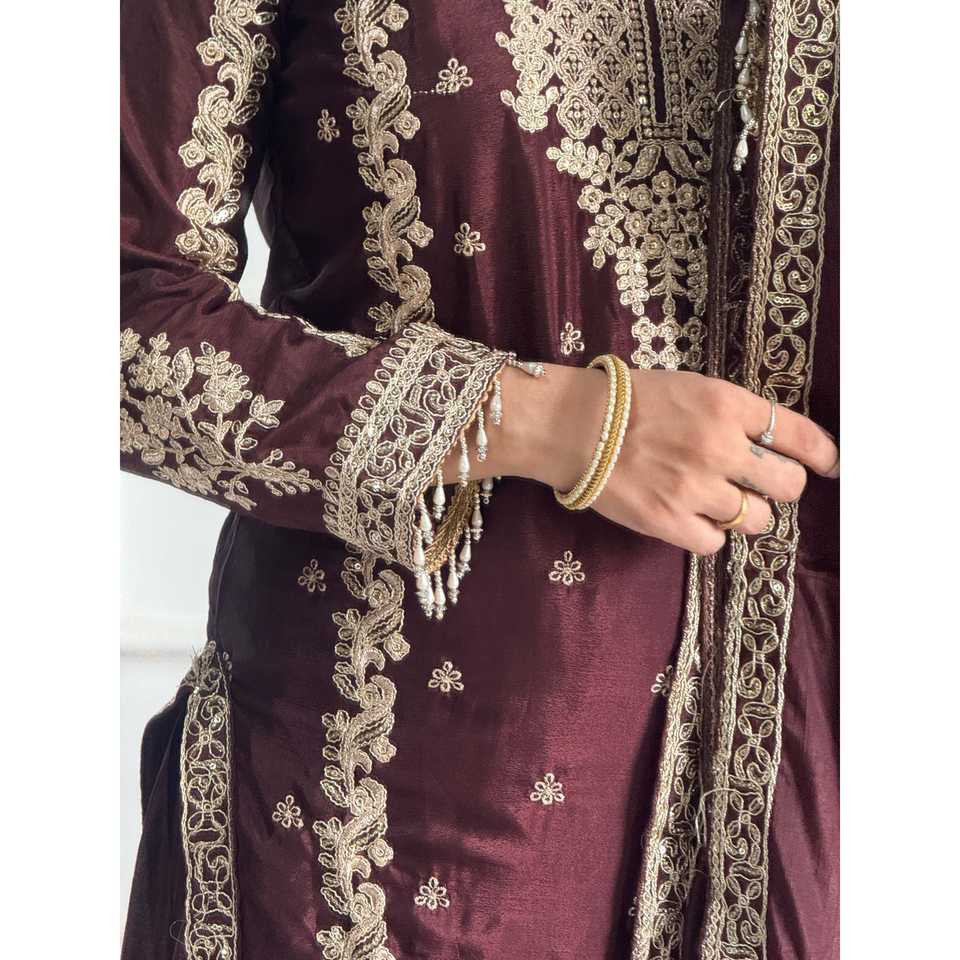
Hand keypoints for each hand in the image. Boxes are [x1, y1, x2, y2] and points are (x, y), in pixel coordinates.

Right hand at [486, 364, 838, 555]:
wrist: (572, 427)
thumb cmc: (628, 402)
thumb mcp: (689, 388)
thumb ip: (731, 413)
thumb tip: (769, 442)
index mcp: (726, 405)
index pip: (798, 434)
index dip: (822, 454)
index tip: (828, 464)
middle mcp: (718, 447)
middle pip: (787, 485)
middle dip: (782, 487)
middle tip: (765, 486)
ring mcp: (695, 488)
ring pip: (757, 519)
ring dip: (748, 513)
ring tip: (724, 503)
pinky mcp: (669, 522)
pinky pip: (715, 542)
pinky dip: (710, 533)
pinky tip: (693, 518)